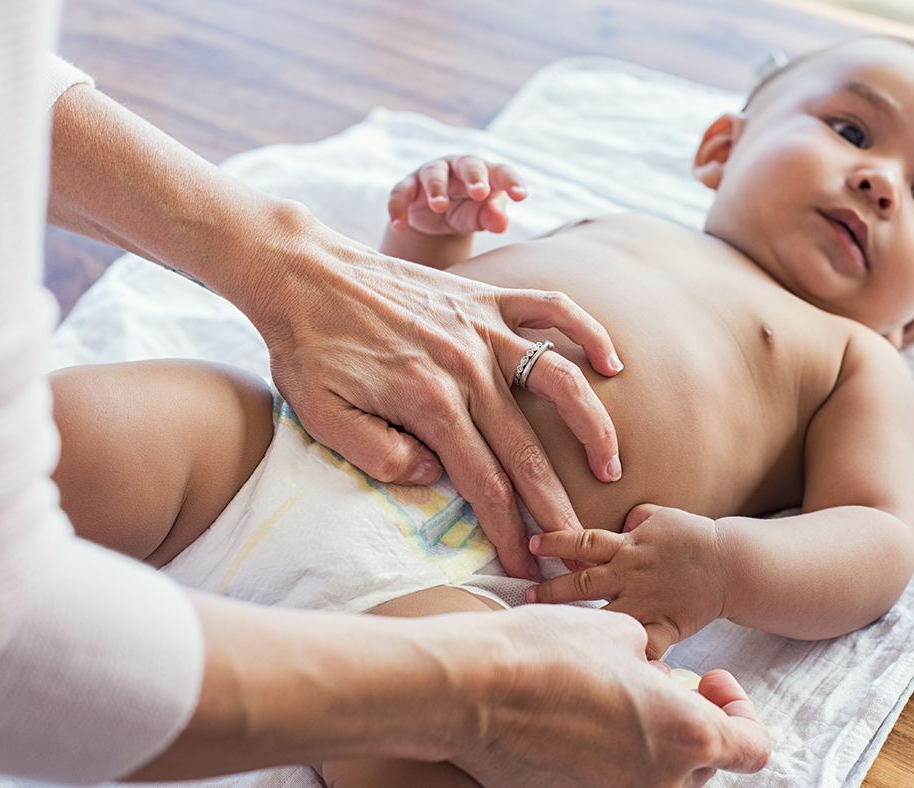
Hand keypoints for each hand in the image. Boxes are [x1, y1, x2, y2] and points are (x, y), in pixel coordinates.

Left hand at [262, 221, 621, 579]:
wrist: (300, 271)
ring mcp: (482, 326)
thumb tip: (434, 477)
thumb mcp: (321, 419)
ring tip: (611, 466)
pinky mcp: (484, 295)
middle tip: (578, 545)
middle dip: (556, 506)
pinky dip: (589, 332)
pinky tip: (613, 364)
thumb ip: (379, 456)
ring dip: (592, 428)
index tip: (526, 567)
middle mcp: (467, 366)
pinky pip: (552, 309)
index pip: (484, 483)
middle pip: (527, 450)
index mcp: (429, 403)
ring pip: (560, 382)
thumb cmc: (306, 349)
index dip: (509, 531)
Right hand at [388, 155, 526, 236]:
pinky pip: (400, 194)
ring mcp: (431, 174)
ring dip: (436, 188)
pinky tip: (400, 225)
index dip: (511, 181)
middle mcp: (459, 167)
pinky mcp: (408, 187)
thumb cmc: (470, 212)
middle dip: (474, 177)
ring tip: (439, 206)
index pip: (502, 171)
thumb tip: (501, 223)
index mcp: (486, 172)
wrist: (437, 219)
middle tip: (479, 192)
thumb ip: (492, 217)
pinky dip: (398, 208)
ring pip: (433, 174)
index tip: (521, 196)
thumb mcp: (482, 217)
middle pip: (468, 164)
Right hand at [447, 605, 769, 787]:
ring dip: (652, 742)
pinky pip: (612, 782)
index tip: (710, 679)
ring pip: (658, 777)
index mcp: (686, 735)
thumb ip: (655, 660)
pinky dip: (611, 757)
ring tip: (616, 698)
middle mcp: (660, 781)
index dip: (741, 710)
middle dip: (690, 722)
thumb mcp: (619, 632)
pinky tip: (581, 718)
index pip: (752, 748)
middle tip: (659, 682)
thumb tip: (654, 677)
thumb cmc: (546, 652)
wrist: (469, 688)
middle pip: (703, 765)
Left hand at [528, 504, 728, 657]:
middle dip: (550, 589)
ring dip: (574, 621)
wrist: (730, 564)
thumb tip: (618, 521)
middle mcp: (631, 574)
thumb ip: (634, 519)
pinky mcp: (663, 626)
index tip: (531, 544)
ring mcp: (645, 602)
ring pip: (601, 614)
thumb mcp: (660, 516)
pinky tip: (601, 668)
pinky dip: (625, 657)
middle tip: (524, 596)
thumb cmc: (694, 538)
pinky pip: (641, 647)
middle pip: (581, 581)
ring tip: (549, 628)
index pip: (582, 541)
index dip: (554, 541)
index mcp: (628, 546)